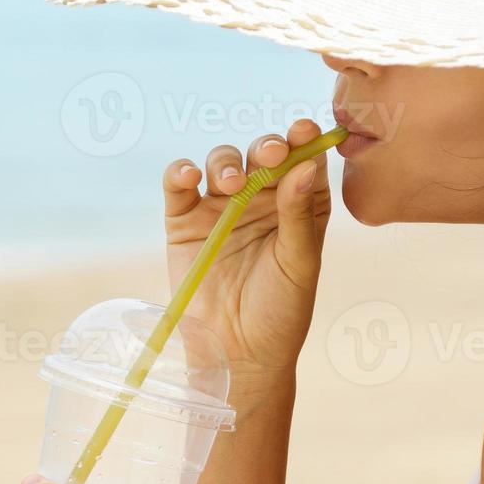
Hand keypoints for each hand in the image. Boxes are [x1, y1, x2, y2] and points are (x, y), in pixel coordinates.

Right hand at [163, 120, 333, 378]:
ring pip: (222, 163)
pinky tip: (191, 176)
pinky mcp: (184, 221)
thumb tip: (305, 165)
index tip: (304, 130)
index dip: (302, 139)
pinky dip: (181, 172)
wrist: (238, 353)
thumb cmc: (281, 311)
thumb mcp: (299, 263)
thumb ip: (299, 214)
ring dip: (226, 162)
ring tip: (232, 183)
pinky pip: (178, 186)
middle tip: (269, 154)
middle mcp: (261, 199)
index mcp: (298, 204)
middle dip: (265, 147)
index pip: (302, 159)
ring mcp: (220, 207)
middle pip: (261, 154)